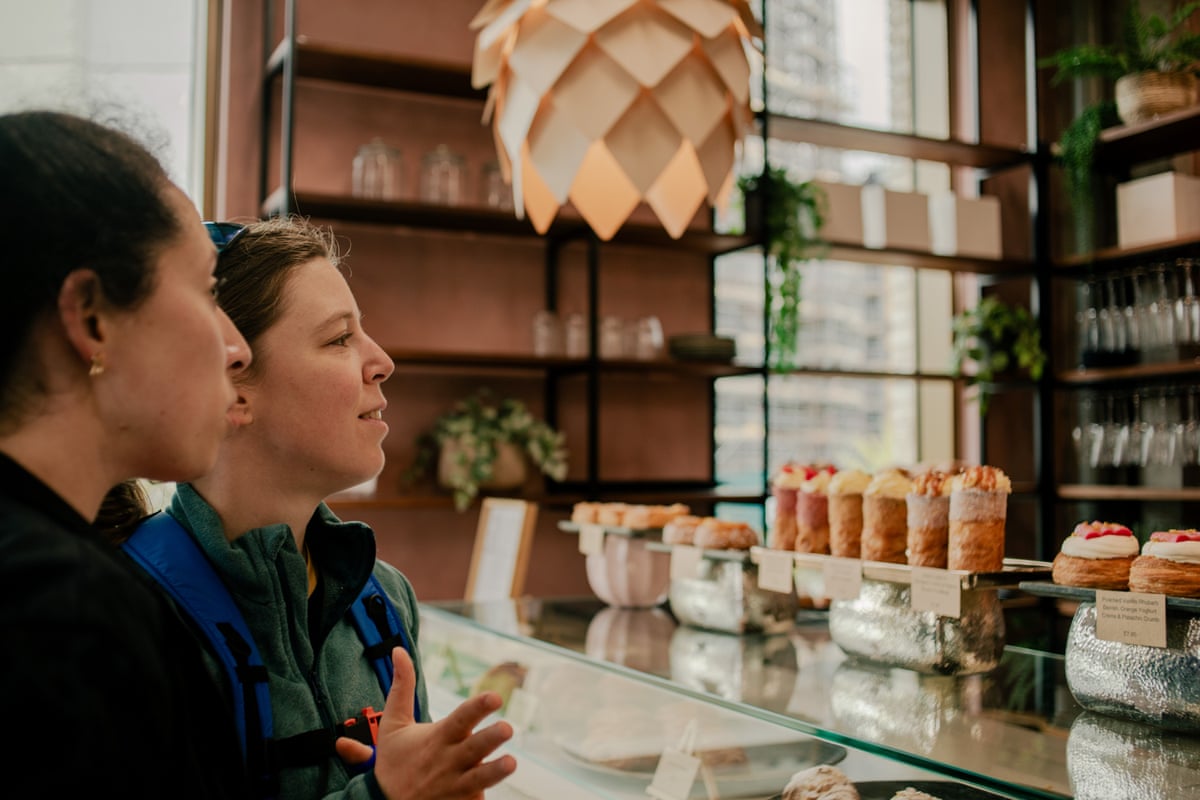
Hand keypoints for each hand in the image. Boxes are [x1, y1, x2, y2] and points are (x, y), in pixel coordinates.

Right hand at [337, 647, 516, 799]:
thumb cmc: (393, 760)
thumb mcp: (393, 724)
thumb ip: (402, 687)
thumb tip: (399, 650)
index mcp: (437, 738)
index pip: (459, 719)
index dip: (477, 708)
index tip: (495, 698)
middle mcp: (448, 761)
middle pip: (473, 748)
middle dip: (490, 739)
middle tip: (507, 728)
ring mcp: (455, 785)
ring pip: (479, 778)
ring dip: (495, 770)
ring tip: (512, 762)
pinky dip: (483, 797)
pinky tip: (492, 793)